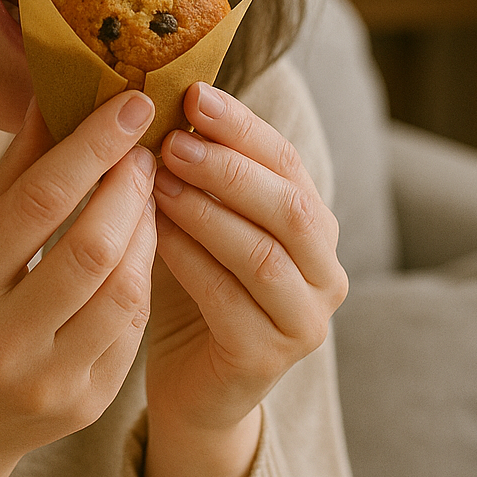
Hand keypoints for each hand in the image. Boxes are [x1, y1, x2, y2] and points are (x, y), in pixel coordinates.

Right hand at [0, 92, 159, 476]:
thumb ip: (12, 175)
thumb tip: (55, 93)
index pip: (37, 203)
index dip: (91, 147)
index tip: (130, 104)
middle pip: (91, 248)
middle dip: (129, 187)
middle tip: (144, 149)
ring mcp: (47, 383)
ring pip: (125, 292)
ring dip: (147, 230)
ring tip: (145, 193)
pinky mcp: (84, 406)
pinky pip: (132, 330)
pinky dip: (142, 277)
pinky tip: (140, 245)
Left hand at [143, 82, 347, 476]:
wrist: (190, 386)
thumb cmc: (190, 285)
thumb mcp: (195, 217)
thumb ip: (193, 167)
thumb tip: (151, 91)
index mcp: (312, 224)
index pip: (286, 161)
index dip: (242, 126)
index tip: (192, 94)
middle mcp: (325, 271)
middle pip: (290, 206)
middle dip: (229, 167)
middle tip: (172, 141)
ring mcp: (305, 320)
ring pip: (263, 254)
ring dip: (207, 211)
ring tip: (156, 182)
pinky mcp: (269, 359)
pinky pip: (230, 302)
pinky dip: (191, 262)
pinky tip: (154, 236)